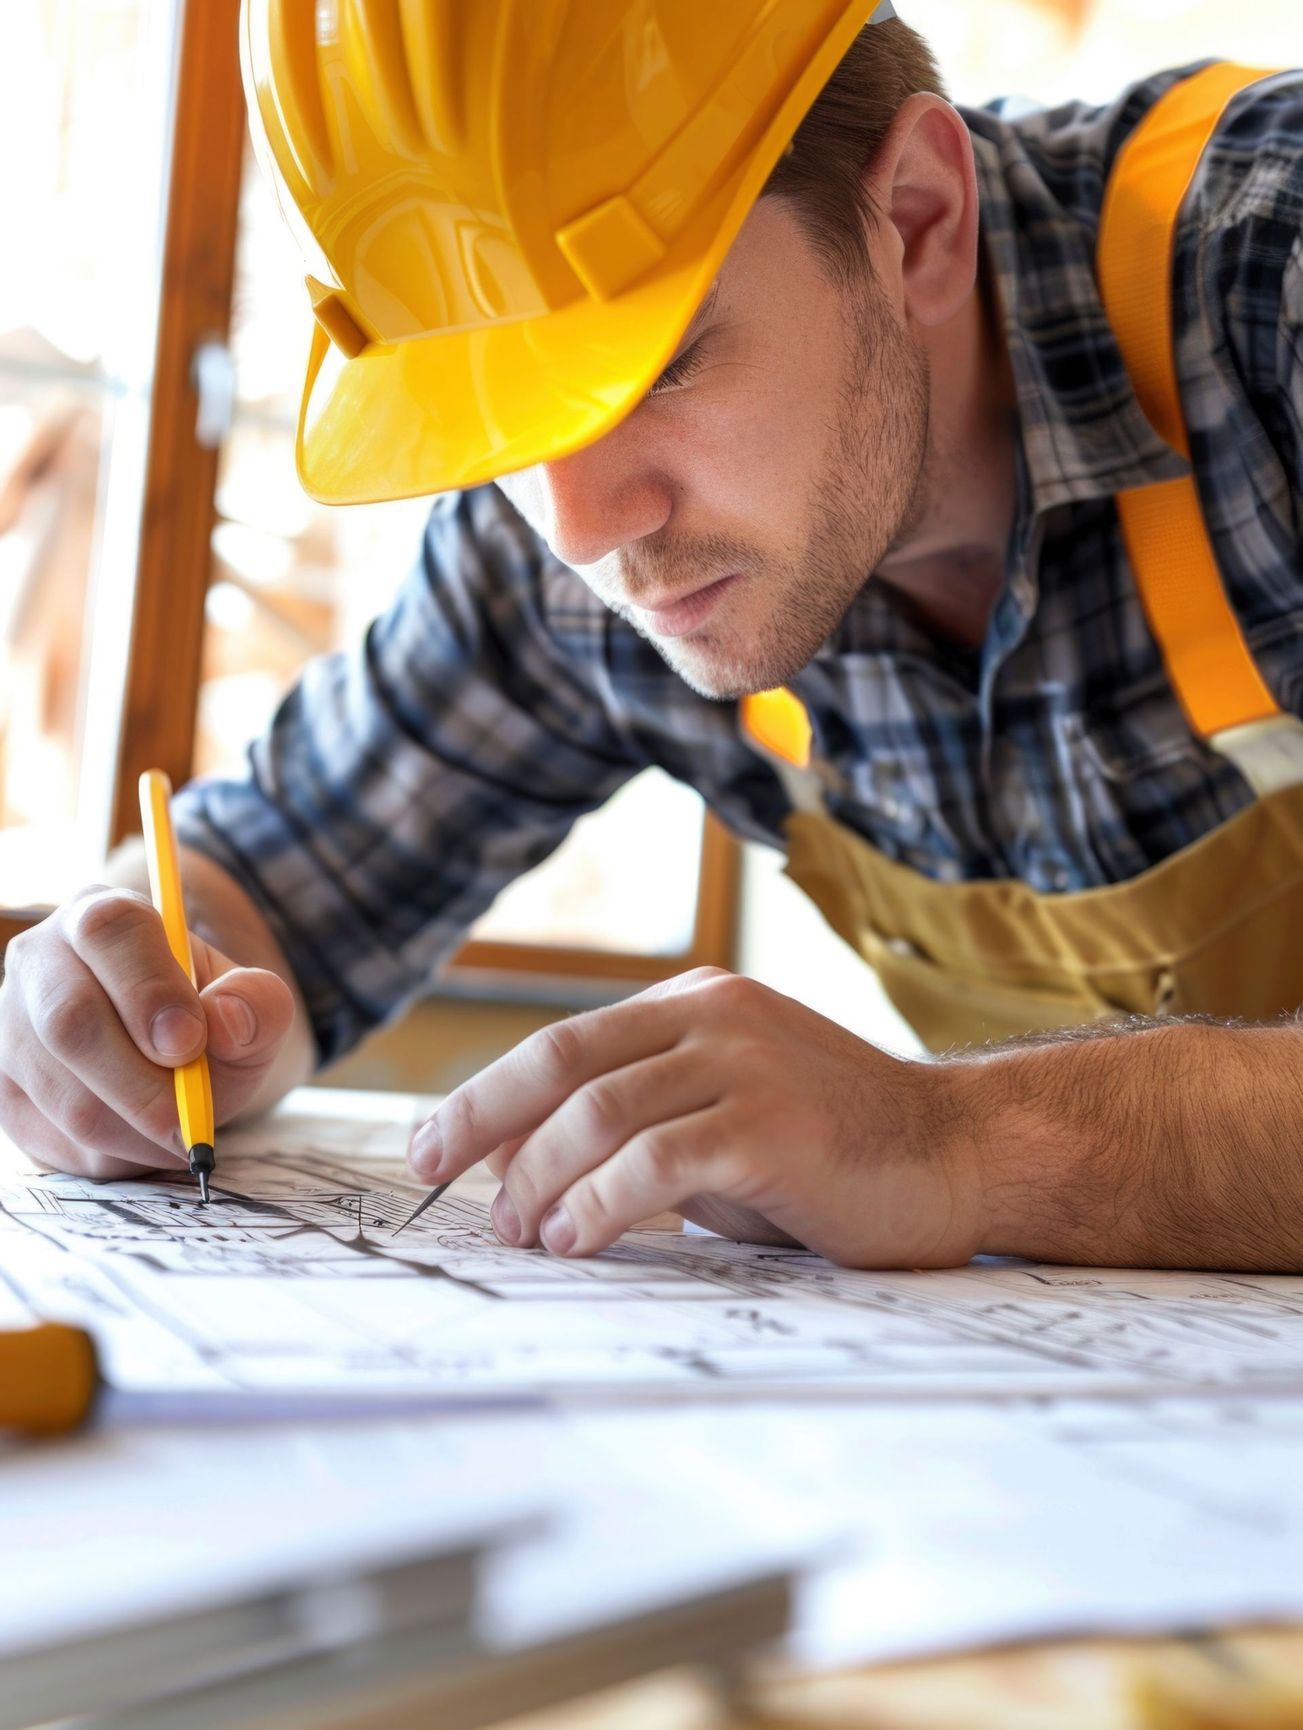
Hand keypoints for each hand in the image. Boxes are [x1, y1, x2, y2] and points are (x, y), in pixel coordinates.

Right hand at [0, 885, 296, 1179]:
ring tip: (182, 1129)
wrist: (173, 1059)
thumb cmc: (209, 1021)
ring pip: (64, 1093)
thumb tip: (227, 1022)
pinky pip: (56, 1137)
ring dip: (136, 1128)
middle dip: (139, 1081)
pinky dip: (116, 1152)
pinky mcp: (6, 1090)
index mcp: (104, 917)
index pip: (109, 932)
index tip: (189, 1043)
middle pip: (69, 1019)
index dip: (149, 991)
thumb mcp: (253, 1004)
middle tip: (189, 1115)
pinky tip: (147, 1138)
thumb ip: (258, 1004)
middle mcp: (41, 961)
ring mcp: (11, 1027)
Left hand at [407, 968, 983, 1267]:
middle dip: (485, 1126)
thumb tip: (518, 1169)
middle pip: (562, 1062)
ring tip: (524, 1231)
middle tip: (450, 1188)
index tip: (433, 1149)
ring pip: (600, 1111)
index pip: (563, 1044)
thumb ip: (636, 1126)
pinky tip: (579, 1236)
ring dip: (542, 1178)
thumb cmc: (829, 1149)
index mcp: (694, 1006)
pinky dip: (602, 1201)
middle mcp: (714, 1017)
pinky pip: (658, 1159)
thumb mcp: (721, 1116)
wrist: (955, 1154)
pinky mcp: (772, 1125)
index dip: (486, 1098)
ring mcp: (745, 1063)